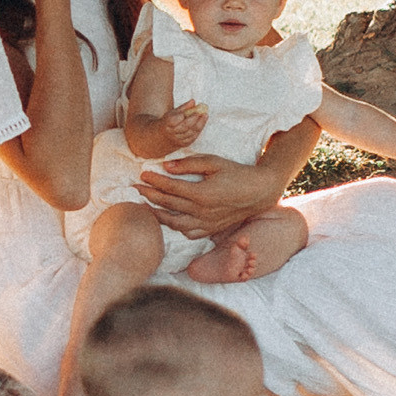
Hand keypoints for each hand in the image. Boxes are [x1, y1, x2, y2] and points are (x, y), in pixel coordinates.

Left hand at [135, 152, 271, 241]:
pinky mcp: (211, 229)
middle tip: (136, 187)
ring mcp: (206, 223)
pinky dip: (176, 227)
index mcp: (202, 193)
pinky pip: (188, 233)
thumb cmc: (237, 173)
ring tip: (147, 205)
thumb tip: (166, 166)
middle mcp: (202, 211)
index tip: (142, 174)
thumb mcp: (214, 162)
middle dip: (149, 195)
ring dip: (158, 215)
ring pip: (175, 224)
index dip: (154, 180)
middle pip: (168, 205)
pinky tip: (169, 219)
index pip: (170, 187)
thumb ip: (189, 164)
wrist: (259, 192)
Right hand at [146, 98, 208, 154]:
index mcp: (167, 124)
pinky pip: (192, 138)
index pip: (179, 119)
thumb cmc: (166, 122)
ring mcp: (177, 140)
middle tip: (204, 112)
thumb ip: (183, 108)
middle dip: (196, 119)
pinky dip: (198, 131)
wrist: (157, 139)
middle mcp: (172, 133)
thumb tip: (193, 101)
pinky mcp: (182, 145)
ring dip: (200, 124)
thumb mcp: (171, 113)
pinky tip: (202, 123)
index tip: (197, 109)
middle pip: (186, 126)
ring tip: (205, 116)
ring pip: (191, 133)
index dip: (189, 115)